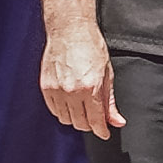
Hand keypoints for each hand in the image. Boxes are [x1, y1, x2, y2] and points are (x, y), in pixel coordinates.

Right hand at [40, 22, 120, 138]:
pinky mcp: (45, 86)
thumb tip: (116, 121)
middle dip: (90, 125)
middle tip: (95, 119)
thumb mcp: (107, 74)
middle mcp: (71, 91)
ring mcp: (56, 90)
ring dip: (76, 119)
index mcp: (90, 88)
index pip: (96, 121)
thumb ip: (110, 101)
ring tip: (82, 109)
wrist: (69, 30)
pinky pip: (54, 110)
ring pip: (66, 119)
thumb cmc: (90, 46)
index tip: (104, 133)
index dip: (102, 131)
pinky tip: (69, 103)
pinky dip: (62, 111)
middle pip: (80, 123)